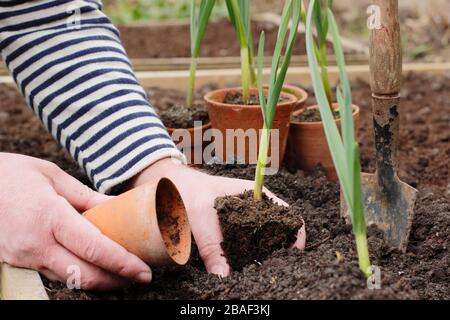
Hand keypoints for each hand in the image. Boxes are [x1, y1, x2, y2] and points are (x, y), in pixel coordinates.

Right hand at [0, 153, 151, 290]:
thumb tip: (115, 208)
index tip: (143, 270)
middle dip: (117, 280)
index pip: (94, 248)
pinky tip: (94, 266)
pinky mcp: (18, 262)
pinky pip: (55, 274)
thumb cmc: (11, 174)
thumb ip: (85, 196)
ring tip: (122, 272)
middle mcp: (36, 243)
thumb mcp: (52, 175)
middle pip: (85, 274)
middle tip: (140, 275)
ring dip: (100, 280)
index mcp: (49, 216)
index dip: (123, 263)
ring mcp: (24, 257)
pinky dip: (79, 273)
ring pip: (70, 279)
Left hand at [132, 158, 305, 276]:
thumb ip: (212, 246)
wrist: (171, 186)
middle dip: (278, 251)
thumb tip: (223, 276)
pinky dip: (248, 256)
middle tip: (269, 269)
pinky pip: (248, 245)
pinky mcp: (234, 230)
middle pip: (280, 232)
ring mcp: (246, 219)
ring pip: (264, 241)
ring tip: (255, 270)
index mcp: (258, 196)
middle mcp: (256, 208)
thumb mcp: (200, 217)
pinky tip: (241, 266)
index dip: (296, 236)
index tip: (291, 256)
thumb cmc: (189, 191)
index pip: (289, 215)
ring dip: (262, 256)